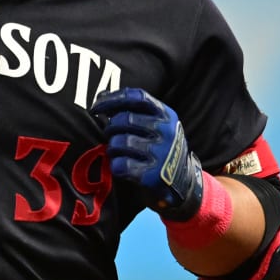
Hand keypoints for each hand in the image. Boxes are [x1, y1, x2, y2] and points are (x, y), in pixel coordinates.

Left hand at [92, 87, 202, 220]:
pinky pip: (120, 164)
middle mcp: (166, 131)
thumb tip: (101, 97)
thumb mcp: (157, 124)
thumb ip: (133, 110)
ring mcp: (161, 154)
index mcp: (165, 114)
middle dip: (110, 127)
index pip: (136, 97)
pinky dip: (115, 165)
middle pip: (124, 119)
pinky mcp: (153, 175)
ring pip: (120, 142)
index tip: (95, 107)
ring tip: (117, 152)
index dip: (112, 99)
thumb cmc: (160, 148)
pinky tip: (121, 166)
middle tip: (110, 135)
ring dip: (112, 147)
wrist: (184, 183)